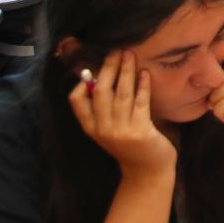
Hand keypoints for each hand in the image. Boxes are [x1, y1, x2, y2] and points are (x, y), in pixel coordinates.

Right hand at [68, 50, 175, 176]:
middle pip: (100, 92)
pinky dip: (142, 85)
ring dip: (125, 71)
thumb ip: (103, 109)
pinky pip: (140, 102)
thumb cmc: (130, 145)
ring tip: (130, 55)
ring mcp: (121, 131)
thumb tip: (98, 77)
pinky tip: (145, 73)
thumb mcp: (109, 129)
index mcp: (91, 128)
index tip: (91, 67)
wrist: (147, 171)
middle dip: (108, 69)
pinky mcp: (140, 131)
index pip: (76, 102)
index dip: (82, 83)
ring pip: (121, 94)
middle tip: (116, 51)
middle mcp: (102, 129)